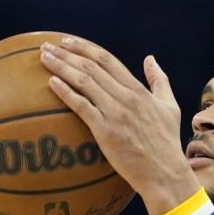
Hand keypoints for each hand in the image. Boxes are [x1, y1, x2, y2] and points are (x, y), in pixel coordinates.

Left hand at [39, 37, 200, 214]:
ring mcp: (115, 113)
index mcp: (138, 90)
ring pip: (84, 82)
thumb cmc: (167, 143)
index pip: (107, 60)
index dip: (85, 48)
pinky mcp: (105, 131)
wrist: (164, 172)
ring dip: (61, 67)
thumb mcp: (170, 106)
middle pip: (91, 67)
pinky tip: (51, 82)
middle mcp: (126, 97)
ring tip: (43, 58)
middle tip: (46, 46)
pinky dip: (65, 92)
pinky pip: (81, 106)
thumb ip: (160, 81)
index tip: (67, 42)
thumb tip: (151, 59)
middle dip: (66, 53)